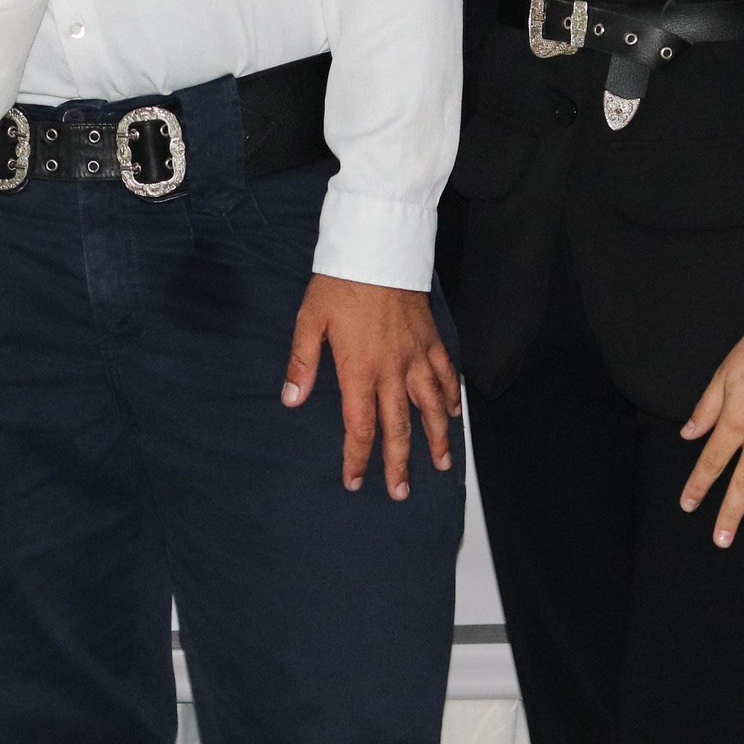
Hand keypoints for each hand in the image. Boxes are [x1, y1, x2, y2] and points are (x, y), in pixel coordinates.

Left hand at [285, 274, 460, 498]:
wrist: (378, 250)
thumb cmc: (339, 284)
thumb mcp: (309, 320)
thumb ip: (303, 362)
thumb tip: (291, 400)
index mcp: (359, 370)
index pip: (359, 426)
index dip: (358, 458)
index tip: (355, 481)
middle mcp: (392, 370)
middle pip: (398, 427)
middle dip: (399, 463)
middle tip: (401, 492)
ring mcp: (416, 357)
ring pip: (430, 408)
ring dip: (435, 439)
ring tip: (440, 465)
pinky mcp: (431, 340)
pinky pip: (446, 375)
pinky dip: (451, 397)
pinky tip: (453, 413)